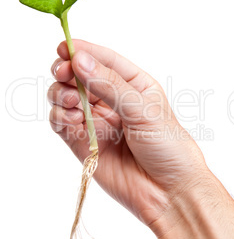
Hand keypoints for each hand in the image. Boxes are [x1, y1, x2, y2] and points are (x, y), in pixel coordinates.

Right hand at [48, 39, 207, 226]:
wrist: (169, 192)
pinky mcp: (83, 143)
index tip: (63, 47)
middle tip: (64, 74)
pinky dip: (59, 116)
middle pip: (78, 76)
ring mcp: (96, 122)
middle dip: (67, 71)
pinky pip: (61, 123)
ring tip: (73, 101)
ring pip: (65, 97)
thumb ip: (110, 85)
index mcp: (132, 85)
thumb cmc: (168, 146)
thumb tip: (79, 60)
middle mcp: (111, 100)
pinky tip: (72, 118)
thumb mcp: (144, 109)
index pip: (103, 60)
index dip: (82, 51)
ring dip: (61, 93)